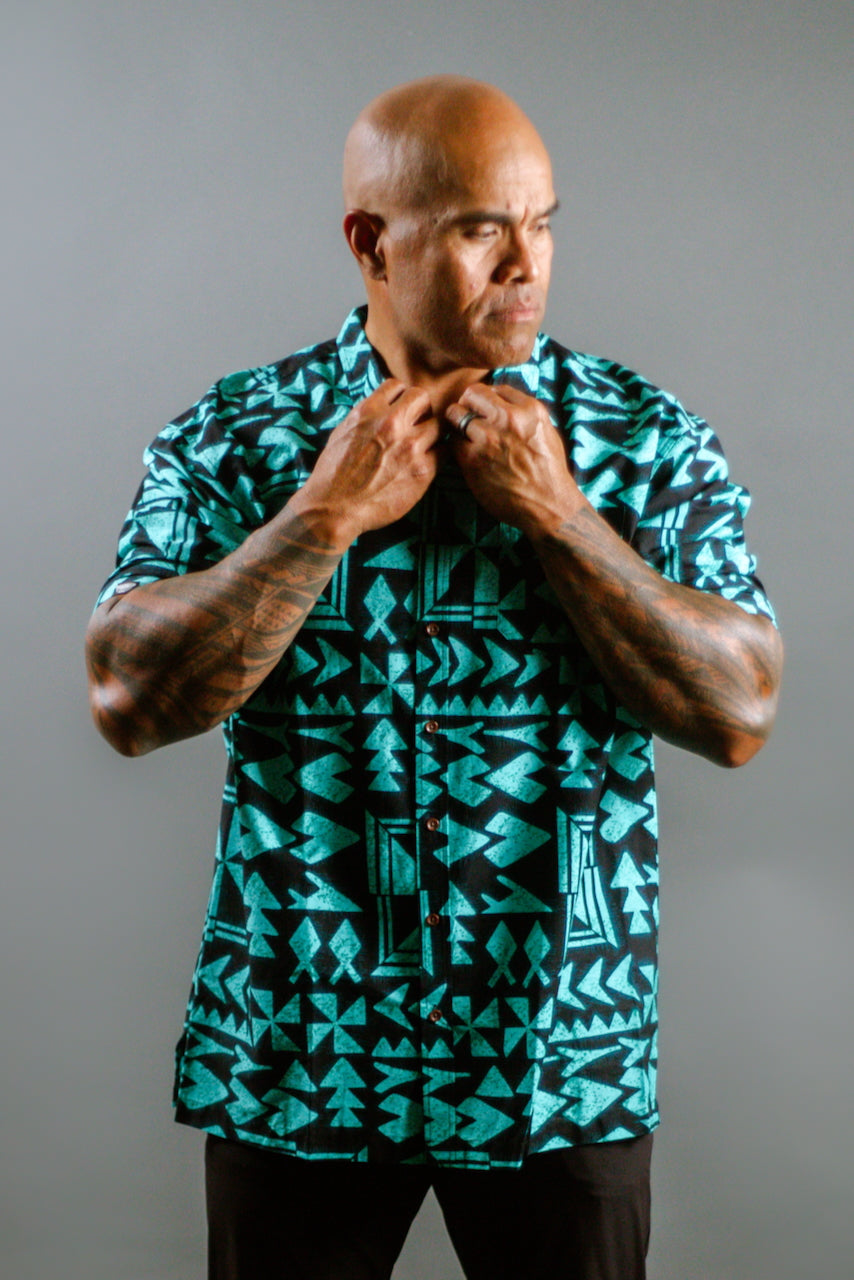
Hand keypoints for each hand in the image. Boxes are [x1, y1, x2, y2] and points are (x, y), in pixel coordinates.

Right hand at [298, 379, 441, 537]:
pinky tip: (425, 464)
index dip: (400, 398)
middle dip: (420, 410)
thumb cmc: (332, 475)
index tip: (399, 410)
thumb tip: (382, 409)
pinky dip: (437, 456)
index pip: (397, 385)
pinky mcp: (423, 470)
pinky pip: (443, 452)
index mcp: (369, 411)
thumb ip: (366, 418)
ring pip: (439, 424)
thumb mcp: (342, 433)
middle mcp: (392, 423)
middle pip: (423, 397)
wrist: (335, 508)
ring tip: (423, 446)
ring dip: (432, 433)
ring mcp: (411, 446)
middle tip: (415, 425)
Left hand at [445, 384, 581, 533]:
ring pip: (456, 413)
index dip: (487, 399)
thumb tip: (502, 402)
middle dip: (468, 404)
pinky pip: (453, 440)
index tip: (485, 410)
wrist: (548, 505)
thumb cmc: (549, 471)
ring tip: (464, 434)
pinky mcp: (472, 459)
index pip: (495, 388)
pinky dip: (456, 444)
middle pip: (472, 393)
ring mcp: (488, 437)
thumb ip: (524, 413)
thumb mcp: (546, 431)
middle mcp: (508, 418)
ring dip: (457, 423)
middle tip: (468, 417)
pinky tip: (466, 453)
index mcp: (530, 409)